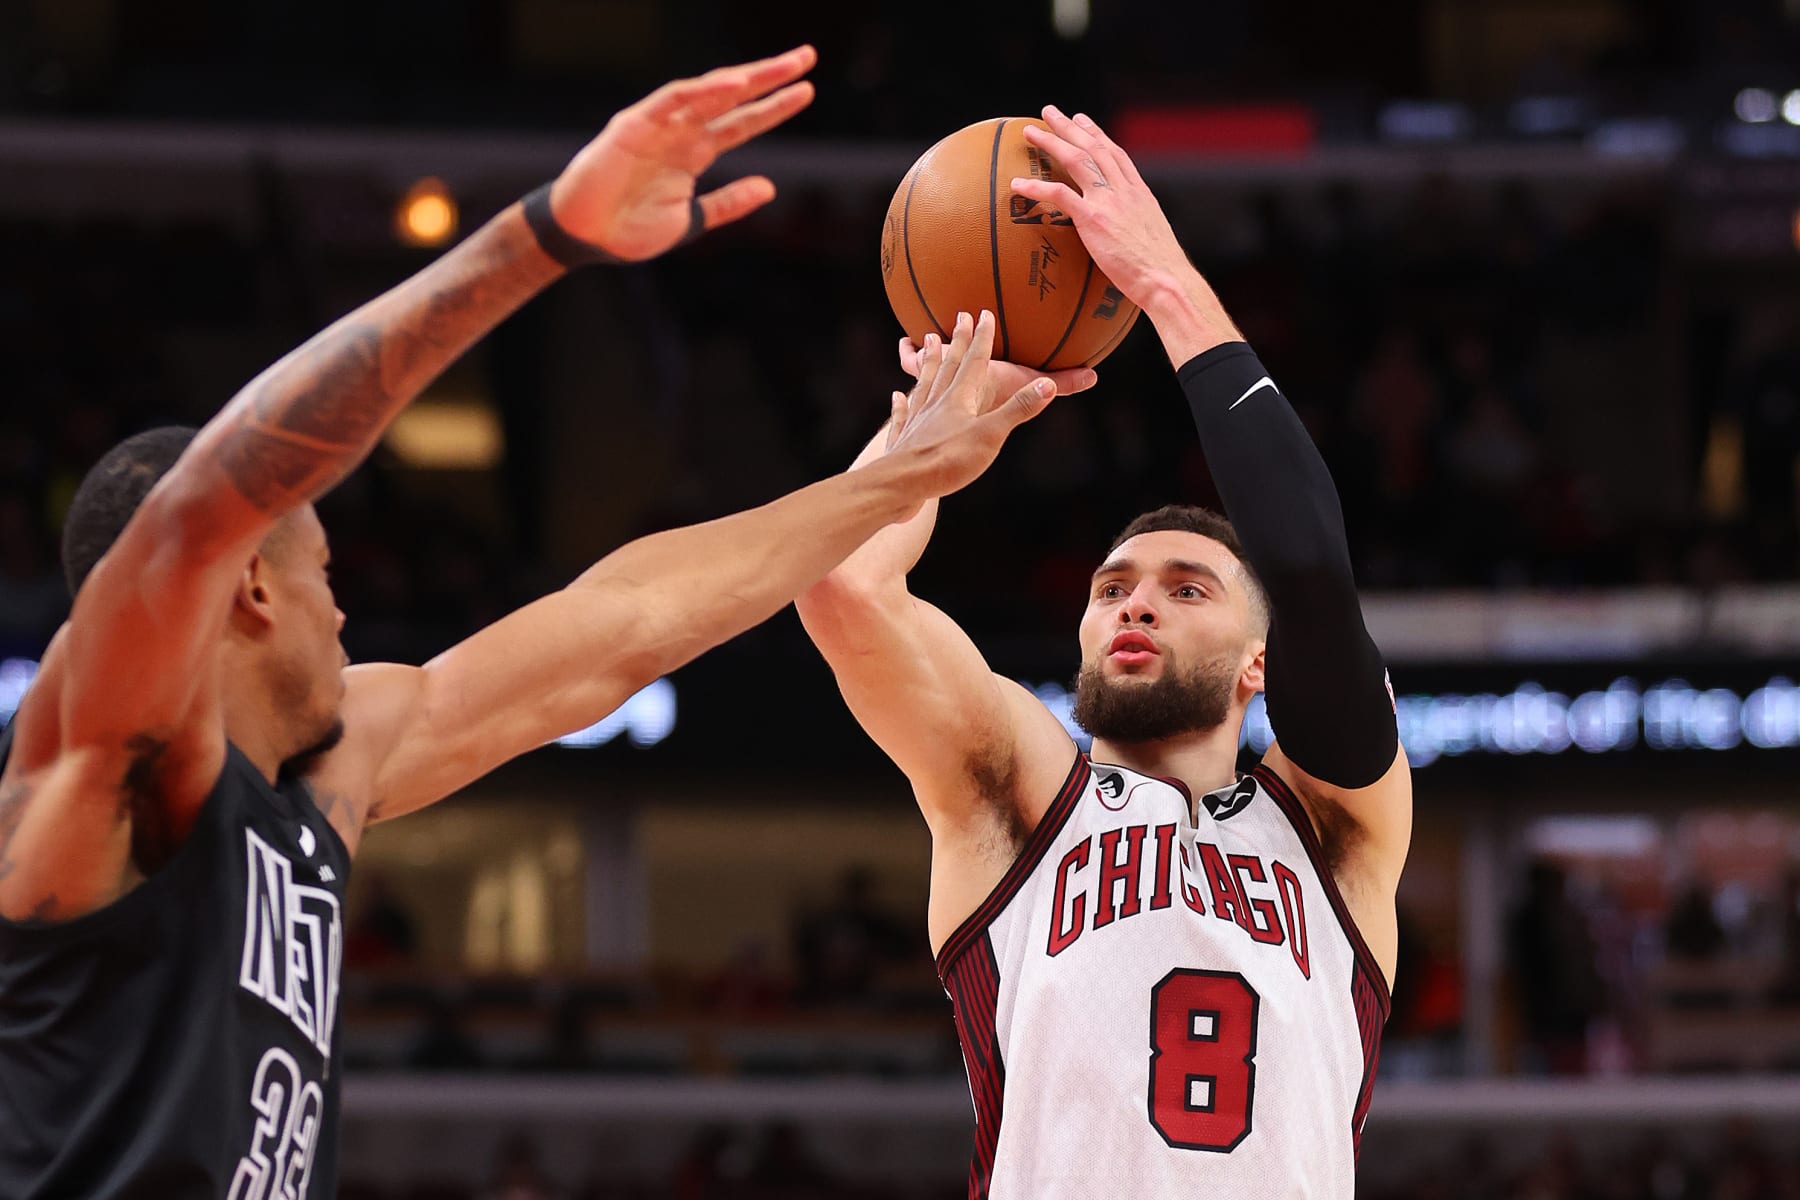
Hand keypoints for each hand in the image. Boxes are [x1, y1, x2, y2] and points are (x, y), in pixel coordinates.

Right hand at [549, 46, 816, 260]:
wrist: (586, 239)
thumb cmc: (629, 231)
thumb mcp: (691, 222)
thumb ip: (728, 204)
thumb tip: (771, 187)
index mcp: (693, 153)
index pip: (742, 123)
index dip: (774, 107)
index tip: (806, 92)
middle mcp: (680, 132)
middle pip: (733, 98)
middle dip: (770, 77)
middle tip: (806, 57)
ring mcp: (658, 124)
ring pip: (709, 90)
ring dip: (747, 76)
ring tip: (785, 66)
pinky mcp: (634, 123)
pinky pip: (673, 98)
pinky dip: (704, 90)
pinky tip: (736, 84)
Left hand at [884, 310, 1053, 499]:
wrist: (902, 485)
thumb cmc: (947, 461)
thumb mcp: (991, 435)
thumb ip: (1018, 409)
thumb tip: (1048, 385)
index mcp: (959, 399)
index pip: (974, 362)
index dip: (982, 338)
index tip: (984, 314)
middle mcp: (936, 404)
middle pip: (949, 366)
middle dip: (958, 341)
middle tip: (960, 316)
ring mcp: (917, 421)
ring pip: (925, 384)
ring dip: (929, 362)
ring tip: (927, 341)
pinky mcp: (904, 442)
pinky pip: (903, 416)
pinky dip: (902, 404)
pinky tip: (898, 396)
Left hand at [1012, 106, 1241, 360]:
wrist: (1166, 279)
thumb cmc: (1160, 271)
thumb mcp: (1151, 238)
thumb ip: (1135, 227)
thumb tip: (1124, 236)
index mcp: (1140, 193)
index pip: (1116, 154)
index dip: (1097, 134)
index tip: (1083, 121)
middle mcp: (1125, 190)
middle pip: (1094, 147)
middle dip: (1070, 127)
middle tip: (1049, 113)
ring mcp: (1109, 201)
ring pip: (1077, 160)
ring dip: (1051, 143)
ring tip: (1029, 132)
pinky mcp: (1094, 219)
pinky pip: (1060, 195)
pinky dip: (1037, 187)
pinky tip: (1018, 184)